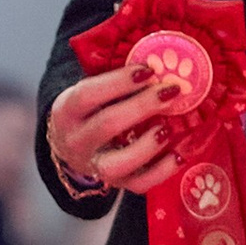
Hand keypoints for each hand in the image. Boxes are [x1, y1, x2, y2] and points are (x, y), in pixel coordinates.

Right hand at [47, 65, 189, 198]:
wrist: (72, 146)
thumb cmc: (91, 109)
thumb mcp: (92, 89)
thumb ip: (117, 79)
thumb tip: (160, 60)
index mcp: (66, 111)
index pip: (88, 95)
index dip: (118, 82)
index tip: (148, 70)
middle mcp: (76, 142)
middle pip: (106, 126)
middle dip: (142, 107)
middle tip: (171, 91)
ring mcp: (94, 166)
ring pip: (116, 165)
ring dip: (147, 145)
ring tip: (169, 127)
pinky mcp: (116, 183)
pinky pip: (138, 184)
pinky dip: (161, 172)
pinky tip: (179, 154)